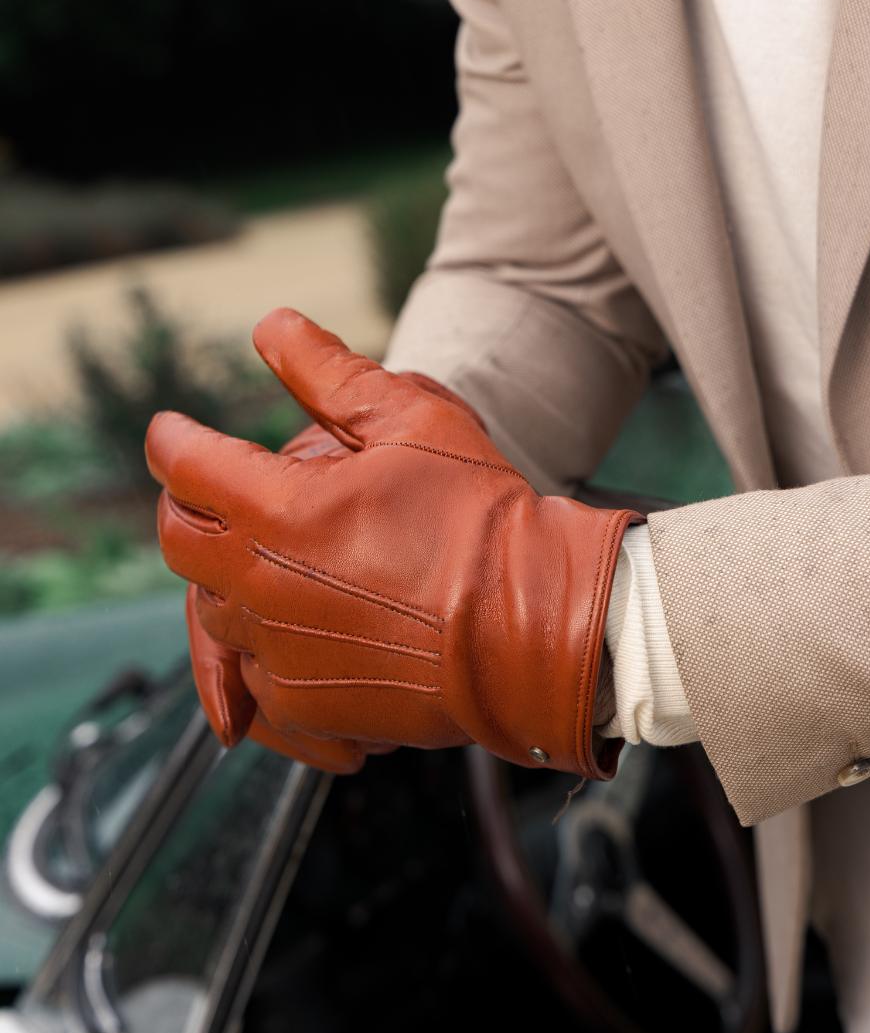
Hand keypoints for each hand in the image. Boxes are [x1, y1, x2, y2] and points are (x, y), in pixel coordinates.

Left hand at [146, 309, 640, 777]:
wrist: (534, 629)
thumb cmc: (480, 520)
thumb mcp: (414, 420)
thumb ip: (331, 372)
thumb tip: (272, 327)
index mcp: (276, 510)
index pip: (185, 465)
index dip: (173, 440)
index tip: (172, 432)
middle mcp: (260, 586)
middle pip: (178, 542)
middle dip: (185, 509)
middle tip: (209, 496)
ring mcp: (279, 653)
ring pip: (212, 612)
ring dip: (227, 581)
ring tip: (265, 563)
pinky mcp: (306, 704)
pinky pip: (252, 678)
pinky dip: (262, 651)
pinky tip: (295, 632)